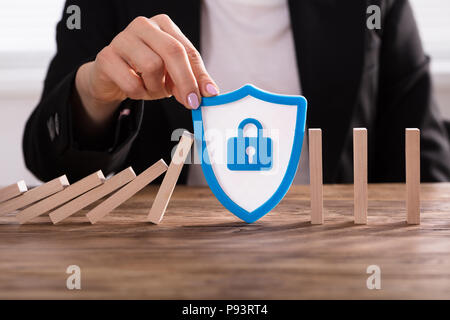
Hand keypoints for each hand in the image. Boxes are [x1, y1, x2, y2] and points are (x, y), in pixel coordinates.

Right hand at [74, 14, 218, 127]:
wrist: (111, 77)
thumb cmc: (145, 72)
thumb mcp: (173, 75)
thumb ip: (193, 81)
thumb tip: (211, 93)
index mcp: (163, 26)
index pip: (187, 50)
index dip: (198, 76)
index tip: (205, 96)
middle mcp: (143, 25)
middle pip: (172, 51)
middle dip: (185, 81)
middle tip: (189, 102)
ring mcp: (122, 39)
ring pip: (151, 66)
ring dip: (157, 88)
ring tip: (153, 89)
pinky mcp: (106, 57)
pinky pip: (131, 82)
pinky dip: (139, 93)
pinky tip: (136, 89)